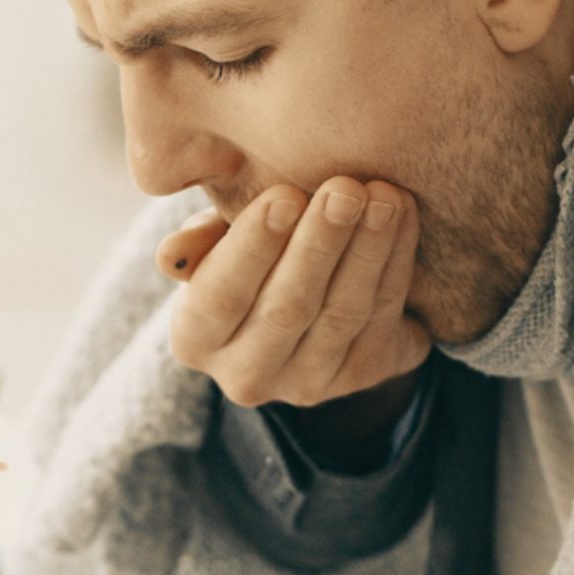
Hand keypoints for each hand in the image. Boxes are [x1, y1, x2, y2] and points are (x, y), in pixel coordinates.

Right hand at [154, 179, 428, 408]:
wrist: (303, 300)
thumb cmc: (249, 255)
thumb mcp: (216, 243)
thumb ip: (200, 242)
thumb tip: (171, 256)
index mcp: (195, 339)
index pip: (220, 295)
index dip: (253, 247)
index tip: (285, 195)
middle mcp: (246, 376)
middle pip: (287, 309)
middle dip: (320, 244)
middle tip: (346, 189)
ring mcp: (307, 385)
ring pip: (342, 315)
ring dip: (368, 251)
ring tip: (384, 196)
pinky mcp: (361, 378)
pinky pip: (383, 319)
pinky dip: (396, 264)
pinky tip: (402, 216)